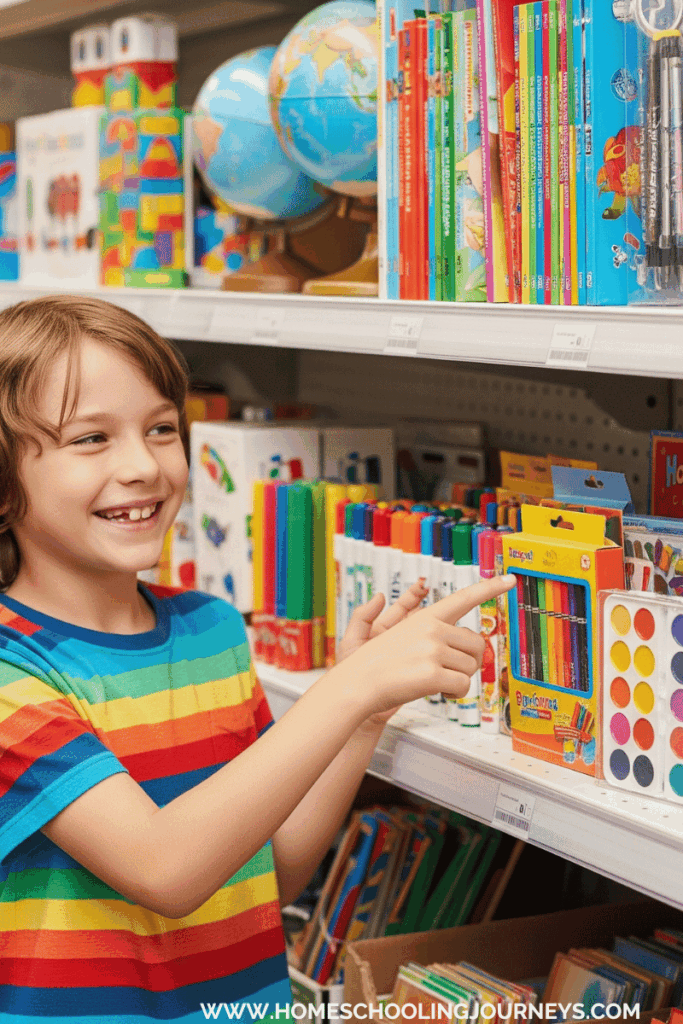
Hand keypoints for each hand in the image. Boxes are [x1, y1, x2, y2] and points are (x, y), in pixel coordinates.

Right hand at [335, 575, 516, 716]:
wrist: (358, 683)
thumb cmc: (379, 664)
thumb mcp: (402, 634)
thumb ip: (436, 634)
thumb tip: (469, 638)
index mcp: (427, 617)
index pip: (463, 598)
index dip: (490, 588)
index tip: (509, 580)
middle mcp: (432, 629)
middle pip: (477, 644)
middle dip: (469, 661)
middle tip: (449, 671)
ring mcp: (432, 650)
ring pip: (471, 667)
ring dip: (459, 679)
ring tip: (435, 681)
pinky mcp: (432, 674)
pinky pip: (463, 686)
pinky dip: (454, 694)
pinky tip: (436, 691)